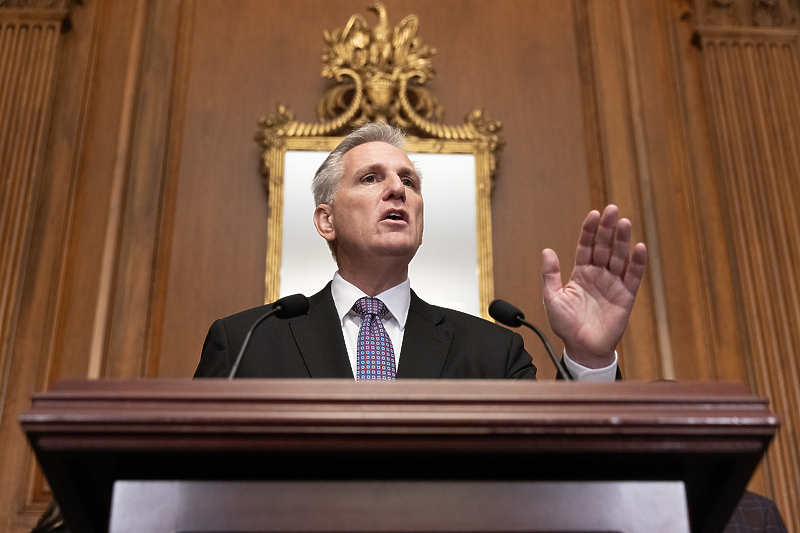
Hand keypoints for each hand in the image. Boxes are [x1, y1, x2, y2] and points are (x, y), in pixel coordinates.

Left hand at [541, 205, 646, 367]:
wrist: (582, 348)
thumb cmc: (566, 325)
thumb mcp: (552, 298)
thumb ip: (550, 275)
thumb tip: (547, 251)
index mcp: (581, 273)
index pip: (586, 246)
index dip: (589, 230)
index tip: (593, 214)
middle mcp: (598, 275)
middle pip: (604, 247)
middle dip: (607, 229)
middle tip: (612, 210)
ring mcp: (613, 284)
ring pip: (619, 257)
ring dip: (622, 240)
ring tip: (624, 222)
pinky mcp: (626, 296)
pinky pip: (633, 277)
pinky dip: (637, 263)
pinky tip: (639, 248)